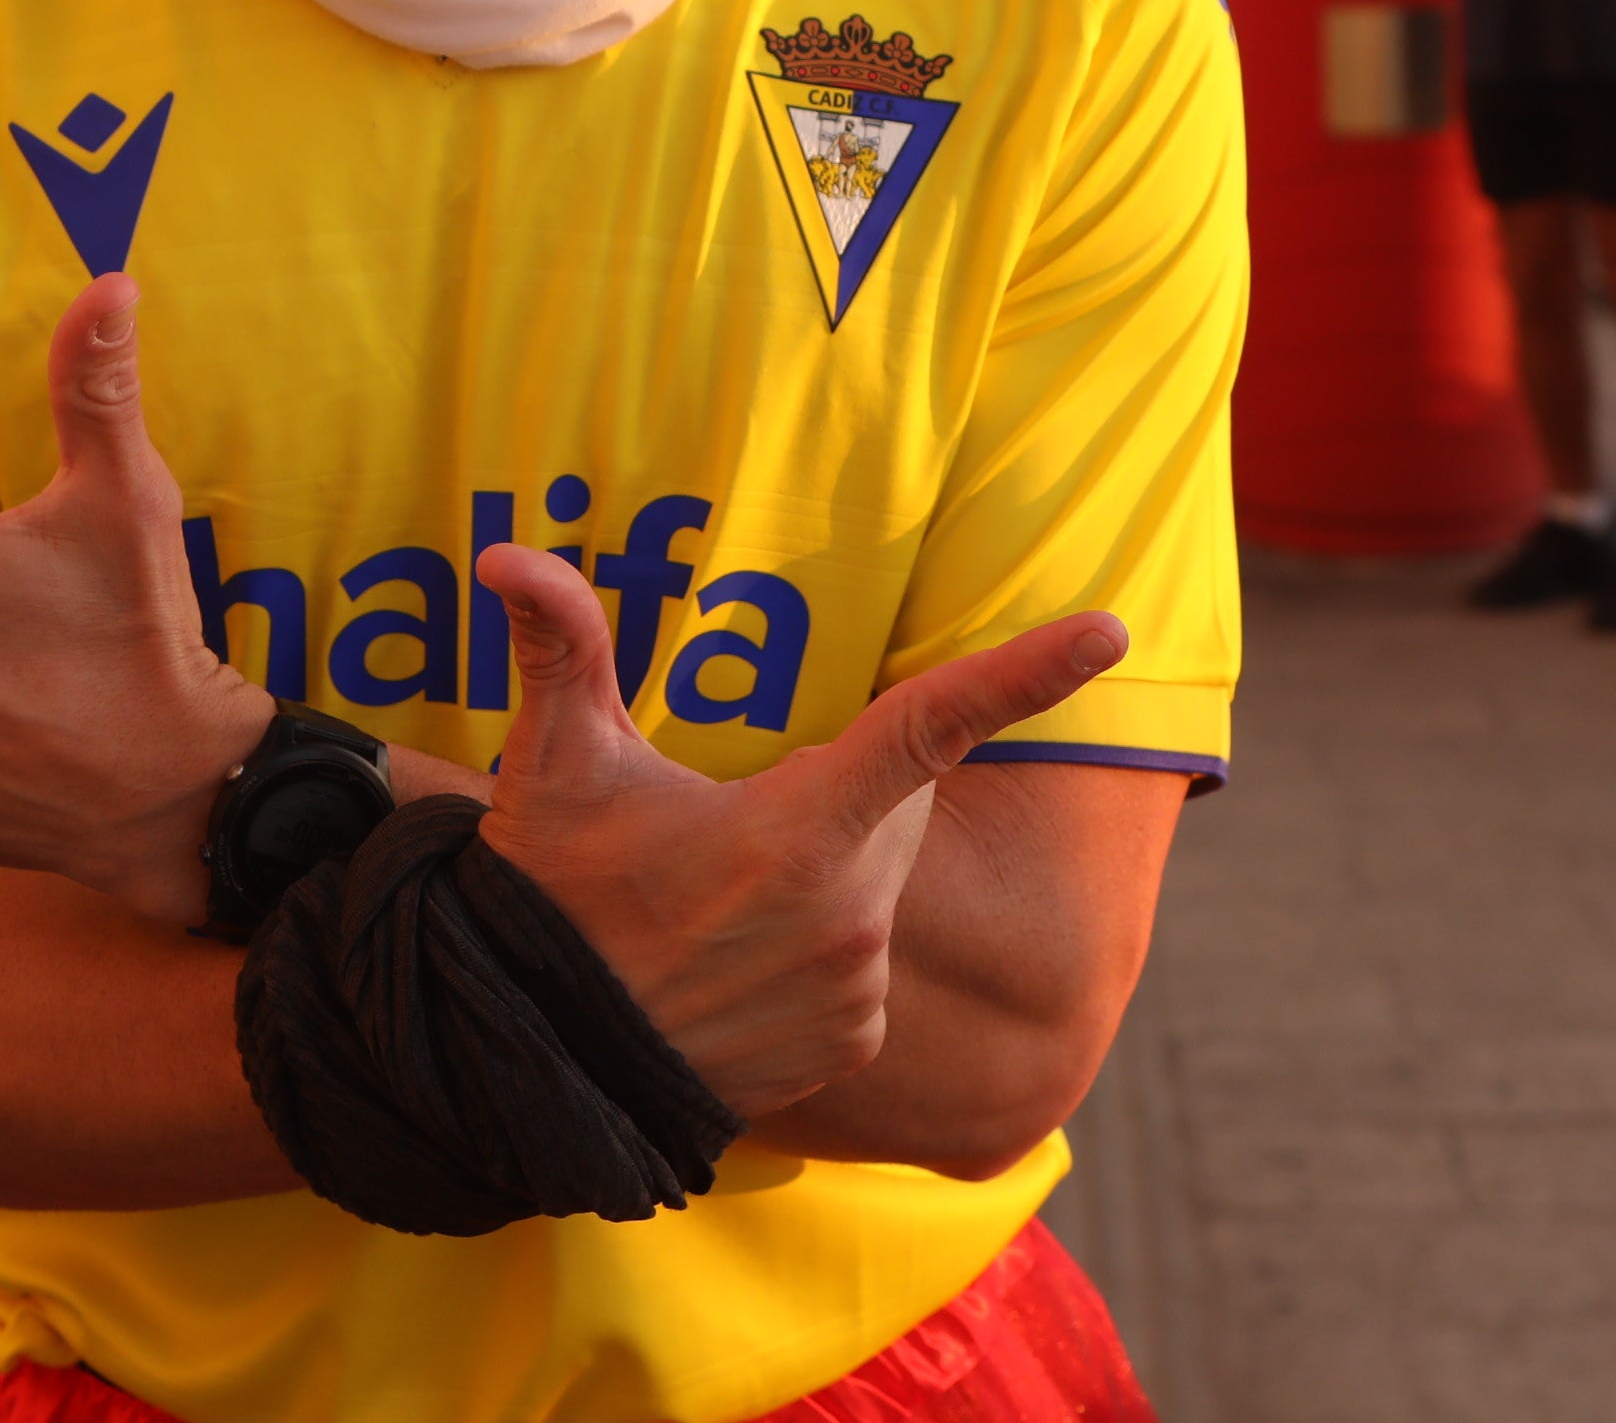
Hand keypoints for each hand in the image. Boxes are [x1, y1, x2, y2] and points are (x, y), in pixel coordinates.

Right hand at [473, 543, 1119, 1120]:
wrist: (531, 1062)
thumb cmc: (548, 899)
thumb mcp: (553, 766)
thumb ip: (557, 647)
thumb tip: (505, 553)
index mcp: (800, 831)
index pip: (934, 726)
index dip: (1025, 672)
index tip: (1109, 631)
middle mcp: (850, 917)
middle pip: (884, 809)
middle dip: (827, 796)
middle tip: (719, 823)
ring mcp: (857, 991)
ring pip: (869, 888)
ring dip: (814, 878)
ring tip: (710, 906)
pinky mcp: (851, 1045)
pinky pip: (858, 968)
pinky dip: (811, 953)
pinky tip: (732, 965)